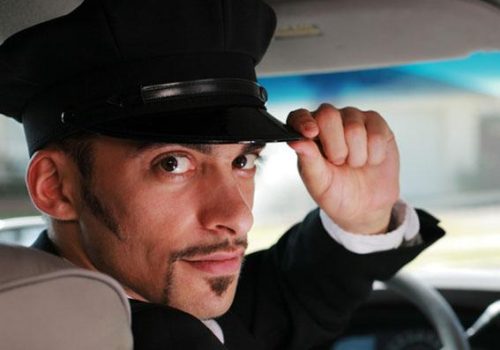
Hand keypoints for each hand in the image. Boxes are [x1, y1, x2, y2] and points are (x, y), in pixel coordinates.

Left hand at [287, 104, 399, 233]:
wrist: (366, 206)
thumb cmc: (337, 192)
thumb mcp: (319, 183)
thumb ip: (308, 160)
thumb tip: (296, 142)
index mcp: (307, 134)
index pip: (298, 116)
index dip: (303, 121)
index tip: (310, 133)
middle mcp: (329, 121)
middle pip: (328, 114)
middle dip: (335, 146)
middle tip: (338, 163)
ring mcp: (353, 119)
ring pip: (354, 127)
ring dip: (356, 155)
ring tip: (354, 164)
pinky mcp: (376, 124)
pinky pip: (376, 133)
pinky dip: (374, 154)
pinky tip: (371, 160)